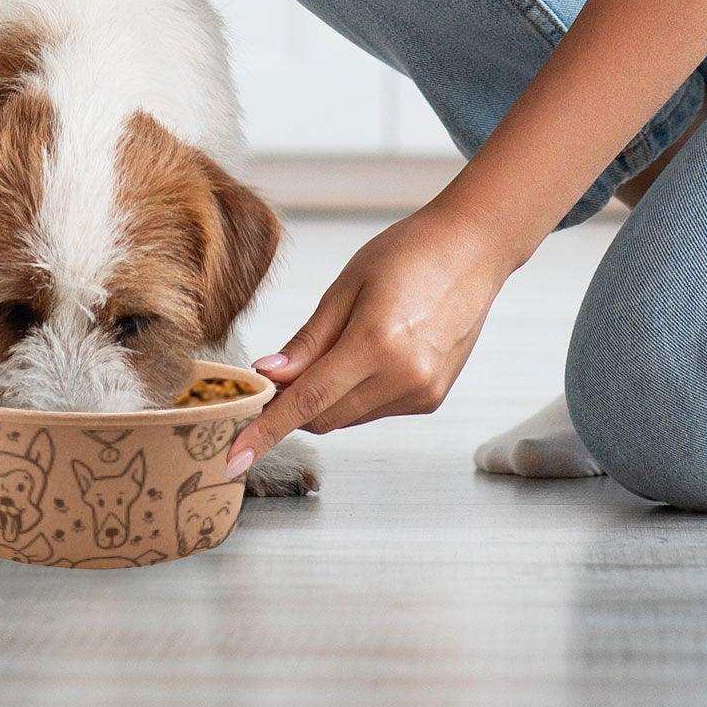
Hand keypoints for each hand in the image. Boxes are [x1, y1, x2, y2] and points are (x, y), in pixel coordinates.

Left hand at [223, 198, 516, 476]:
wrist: (473, 249)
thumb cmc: (408, 252)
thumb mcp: (348, 285)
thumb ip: (308, 340)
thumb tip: (267, 376)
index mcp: (376, 343)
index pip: (307, 401)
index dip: (266, 430)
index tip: (234, 456)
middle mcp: (403, 377)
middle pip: (324, 417)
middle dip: (292, 405)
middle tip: (276, 374)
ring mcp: (422, 392)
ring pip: (348, 418)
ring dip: (326, 399)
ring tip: (339, 346)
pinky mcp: (432, 398)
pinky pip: (375, 410)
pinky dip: (357, 394)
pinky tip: (371, 353)